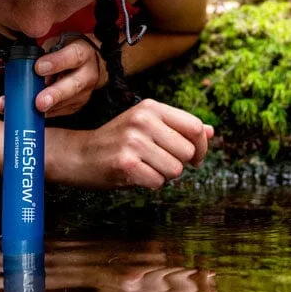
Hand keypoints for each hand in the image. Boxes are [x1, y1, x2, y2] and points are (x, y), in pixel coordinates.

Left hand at [0, 34, 105, 117]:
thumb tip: (23, 65)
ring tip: (29, 110)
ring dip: (46, 108)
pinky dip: (44, 113)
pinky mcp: (75, 106)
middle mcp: (87, 74)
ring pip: (65, 103)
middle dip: (54, 95)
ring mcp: (83, 93)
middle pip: (73, 86)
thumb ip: (44, 52)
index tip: (38, 68)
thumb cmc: (66, 52)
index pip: (73, 57)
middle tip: (39, 102)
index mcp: (82, 53)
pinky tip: (32, 114)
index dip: (56, 63)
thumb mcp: (57, 44)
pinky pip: (58, 112)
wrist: (86, 65)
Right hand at [67, 98, 213, 188]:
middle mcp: (143, 120)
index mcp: (151, 107)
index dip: (201, 147)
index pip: (195, 127)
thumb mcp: (147, 126)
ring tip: (145, 167)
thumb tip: (211, 131)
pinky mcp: (125, 163)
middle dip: (179, 163)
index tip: (194, 158)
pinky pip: (158, 182)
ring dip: (164, 175)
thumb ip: (178, 128)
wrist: (79, 154)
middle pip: (188, 152)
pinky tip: (135, 175)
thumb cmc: (117, 141)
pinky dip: (150, 184)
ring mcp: (133, 141)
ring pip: (175, 170)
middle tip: (158, 162)